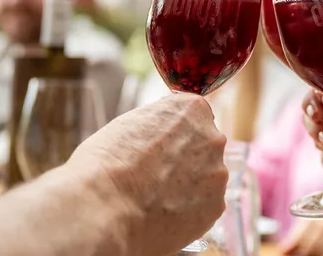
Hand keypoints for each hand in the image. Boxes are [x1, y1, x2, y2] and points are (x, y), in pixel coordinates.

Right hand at [65, 94, 227, 254]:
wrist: (105, 208)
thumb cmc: (107, 163)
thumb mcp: (131, 122)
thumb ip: (159, 123)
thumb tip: (165, 134)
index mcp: (192, 109)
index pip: (192, 116)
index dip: (172, 135)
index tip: (157, 148)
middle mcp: (212, 137)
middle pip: (203, 147)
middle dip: (185, 160)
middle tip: (156, 176)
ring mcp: (218, 172)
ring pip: (206, 178)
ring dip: (189, 186)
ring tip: (157, 199)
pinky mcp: (217, 205)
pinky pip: (205, 205)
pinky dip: (189, 210)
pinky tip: (164, 214)